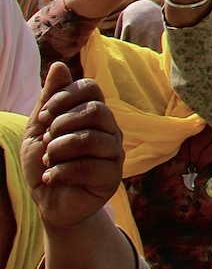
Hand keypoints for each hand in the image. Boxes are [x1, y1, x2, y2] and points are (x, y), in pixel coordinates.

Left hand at [22, 64, 122, 231]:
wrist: (50, 202)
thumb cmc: (47, 163)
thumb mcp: (39, 129)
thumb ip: (49, 100)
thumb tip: (58, 66)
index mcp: (94, 114)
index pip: (90, 88)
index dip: (63, 98)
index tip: (44, 117)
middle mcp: (110, 130)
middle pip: (95, 110)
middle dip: (62, 124)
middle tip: (46, 141)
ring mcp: (114, 153)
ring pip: (91, 139)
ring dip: (59, 150)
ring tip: (47, 161)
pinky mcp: (112, 177)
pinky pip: (89, 167)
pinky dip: (61, 171)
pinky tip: (50, 177)